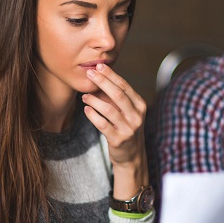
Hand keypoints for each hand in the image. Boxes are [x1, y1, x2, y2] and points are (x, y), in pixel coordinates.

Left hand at [83, 63, 147, 197]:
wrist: (131, 156)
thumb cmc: (125, 128)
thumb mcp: (125, 111)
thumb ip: (115, 97)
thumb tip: (97, 77)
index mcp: (139, 105)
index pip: (124, 86)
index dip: (111, 75)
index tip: (99, 66)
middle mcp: (137, 116)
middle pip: (118, 94)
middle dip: (103, 82)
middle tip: (89, 73)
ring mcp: (129, 129)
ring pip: (109, 110)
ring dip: (94, 100)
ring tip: (84, 95)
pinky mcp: (119, 140)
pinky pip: (103, 125)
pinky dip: (93, 116)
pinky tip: (86, 109)